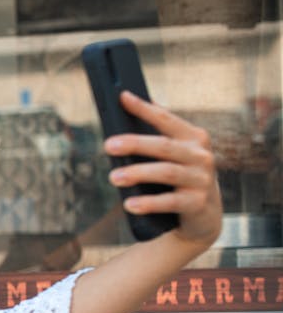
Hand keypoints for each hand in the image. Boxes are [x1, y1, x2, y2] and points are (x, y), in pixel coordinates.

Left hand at [108, 91, 222, 248]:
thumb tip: (123, 115)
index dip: (144, 108)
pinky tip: (129, 204)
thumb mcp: (173, 156)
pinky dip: (148, 203)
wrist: (203, 214)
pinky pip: (170, 202)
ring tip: (114, 177)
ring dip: (138, 173)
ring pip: (167, 172)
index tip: (122, 97)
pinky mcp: (197, 203)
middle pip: (164, 146)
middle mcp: (201, 156)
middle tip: (108, 145)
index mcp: (193, 138)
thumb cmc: (179, 178)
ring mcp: (201, 179)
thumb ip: (155, 138)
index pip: (166, 119)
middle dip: (135, 144)